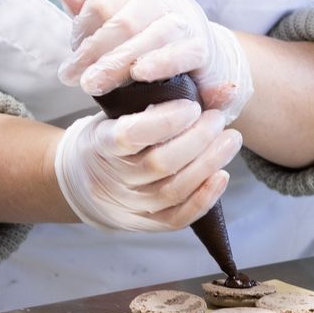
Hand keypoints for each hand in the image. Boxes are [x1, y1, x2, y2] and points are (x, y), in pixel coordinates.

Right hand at [54, 99, 240, 231]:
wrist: (83, 177)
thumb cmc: (111, 134)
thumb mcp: (123, 108)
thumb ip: (165, 96)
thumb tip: (226, 88)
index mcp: (99, 143)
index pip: (129, 135)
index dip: (166, 121)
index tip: (191, 105)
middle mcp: (111, 179)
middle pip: (159, 164)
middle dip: (197, 139)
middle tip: (217, 119)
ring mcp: (127, 205)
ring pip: (172, 191)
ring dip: (208, 164)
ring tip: (230, 140)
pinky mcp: (144, 224)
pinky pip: (177, 219)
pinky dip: (204, 199)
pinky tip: (222, 175)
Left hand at [55, 0, 254, 122]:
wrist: (206, 64)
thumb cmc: (151, 46)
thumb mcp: (116, 25)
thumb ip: (88, 9)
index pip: (105, 1)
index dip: (83, 30)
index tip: (71, 62)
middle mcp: (162, 1)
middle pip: (125, 21)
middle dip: (95, 52)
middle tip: (75, 79)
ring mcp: (185, 22)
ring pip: (152, 35)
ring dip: (120, 62)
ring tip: (94, 85)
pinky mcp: (204, 48)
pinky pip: (185, 52)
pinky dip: (162, 62)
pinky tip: (140, 75)